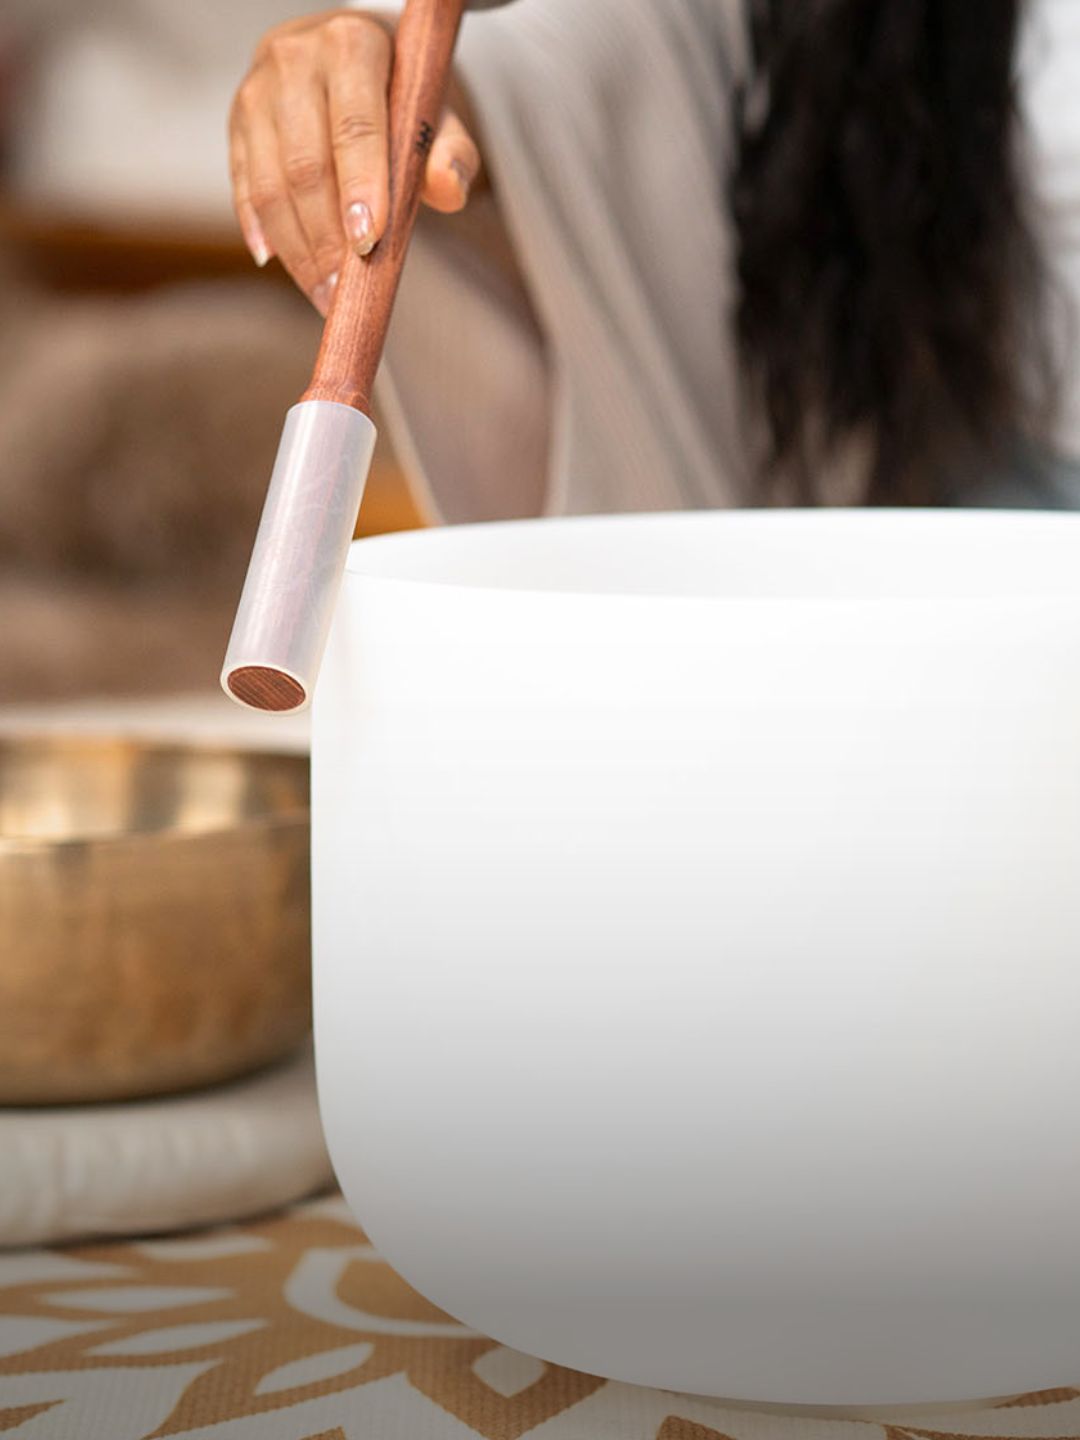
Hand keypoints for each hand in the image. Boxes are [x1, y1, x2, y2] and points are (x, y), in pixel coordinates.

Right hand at [229, 9, 481, 313]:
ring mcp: (257, 88)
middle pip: (305, 166)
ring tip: (324, 294)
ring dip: (296, 250)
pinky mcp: (237, 120)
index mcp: (353, 44)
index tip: (369, 245)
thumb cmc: (403, 94)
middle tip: (344, 293)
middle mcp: (295, 58)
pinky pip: (245, 188)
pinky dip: (262, 232)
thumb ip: (451, 152)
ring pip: (270, 185)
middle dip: (325, 239)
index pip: (354, 127)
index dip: (360, 190)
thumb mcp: (438, 113)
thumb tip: (449, 187)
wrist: (358, 56)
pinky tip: (282, 265)